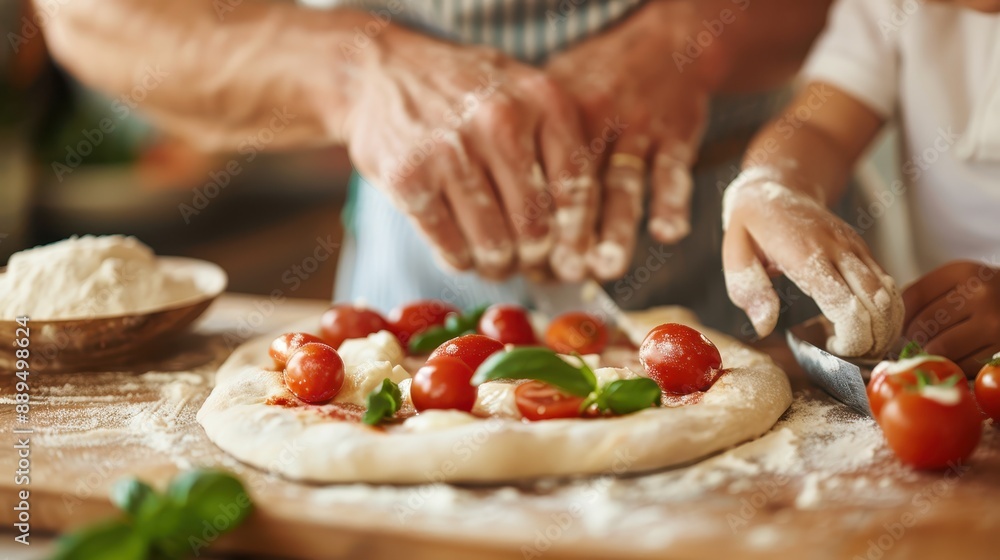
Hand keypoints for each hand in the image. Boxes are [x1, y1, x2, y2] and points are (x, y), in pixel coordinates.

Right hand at [343, 25, 596, 279]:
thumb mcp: (522, 94)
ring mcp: (451, 150)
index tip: (570, 255)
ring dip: (497, 264)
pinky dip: (460, 259)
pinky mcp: (409, 179)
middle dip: (533, 256)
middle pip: (535, 226)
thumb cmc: (465, 93)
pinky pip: (451, 246)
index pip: (576, 188)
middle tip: (527, 260)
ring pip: (493, 244)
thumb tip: (581, 238)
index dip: (576, 234)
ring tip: (496, 261)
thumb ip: (557, 148)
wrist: (381, 71)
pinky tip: (461, 250)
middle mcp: (499, 121)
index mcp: (541, 99)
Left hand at [545, 1, 714, 279]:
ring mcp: (637, 126)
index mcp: (552, 116)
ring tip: (606, 266)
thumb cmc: (595, 88)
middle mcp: (591, 118)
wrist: (664, 46)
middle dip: (571, 234)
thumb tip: (502, 235)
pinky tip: (667, 233)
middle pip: (577, 185)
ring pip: (623, 182)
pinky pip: (674, 170)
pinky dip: (672, 202)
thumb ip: (530, 159)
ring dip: (617, 228)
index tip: (527, 263)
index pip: (536, 175)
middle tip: (563, 272)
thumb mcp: (553, 103)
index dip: (532, 222)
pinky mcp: (677, 132)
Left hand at [721, 170, 904, 356]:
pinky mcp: (863, 251)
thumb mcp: (736, 252)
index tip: (833, 350)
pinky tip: (870, 328)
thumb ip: (749, 289)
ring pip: (890, 295)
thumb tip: (764, 326)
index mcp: (807, 255)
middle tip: (849, 357)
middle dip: (872, 340)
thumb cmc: (752, 224)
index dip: (850, 338)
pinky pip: (888, 285)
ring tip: (862, 347)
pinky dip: (888, 312)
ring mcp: (856, 249)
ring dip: (885, 328)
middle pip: (877, 305)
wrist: (779, 186)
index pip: (846, 305)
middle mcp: (839, 250)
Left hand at [903, 261, 999, 374]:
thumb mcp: (960, 280)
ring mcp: (993, 323)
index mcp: (963, 272)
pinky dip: (952, 364)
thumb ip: (927, 293)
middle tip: (917, 339)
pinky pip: (962, 364)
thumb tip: (894, 318)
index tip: (902, 323)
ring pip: (940, 347)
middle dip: (914, 336)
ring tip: (934, 348)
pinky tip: (955, 356)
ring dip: (931, 352)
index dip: (901, 315)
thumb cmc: (986, 292)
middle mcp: (980, 295)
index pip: (913, 297)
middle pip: (924, 324)